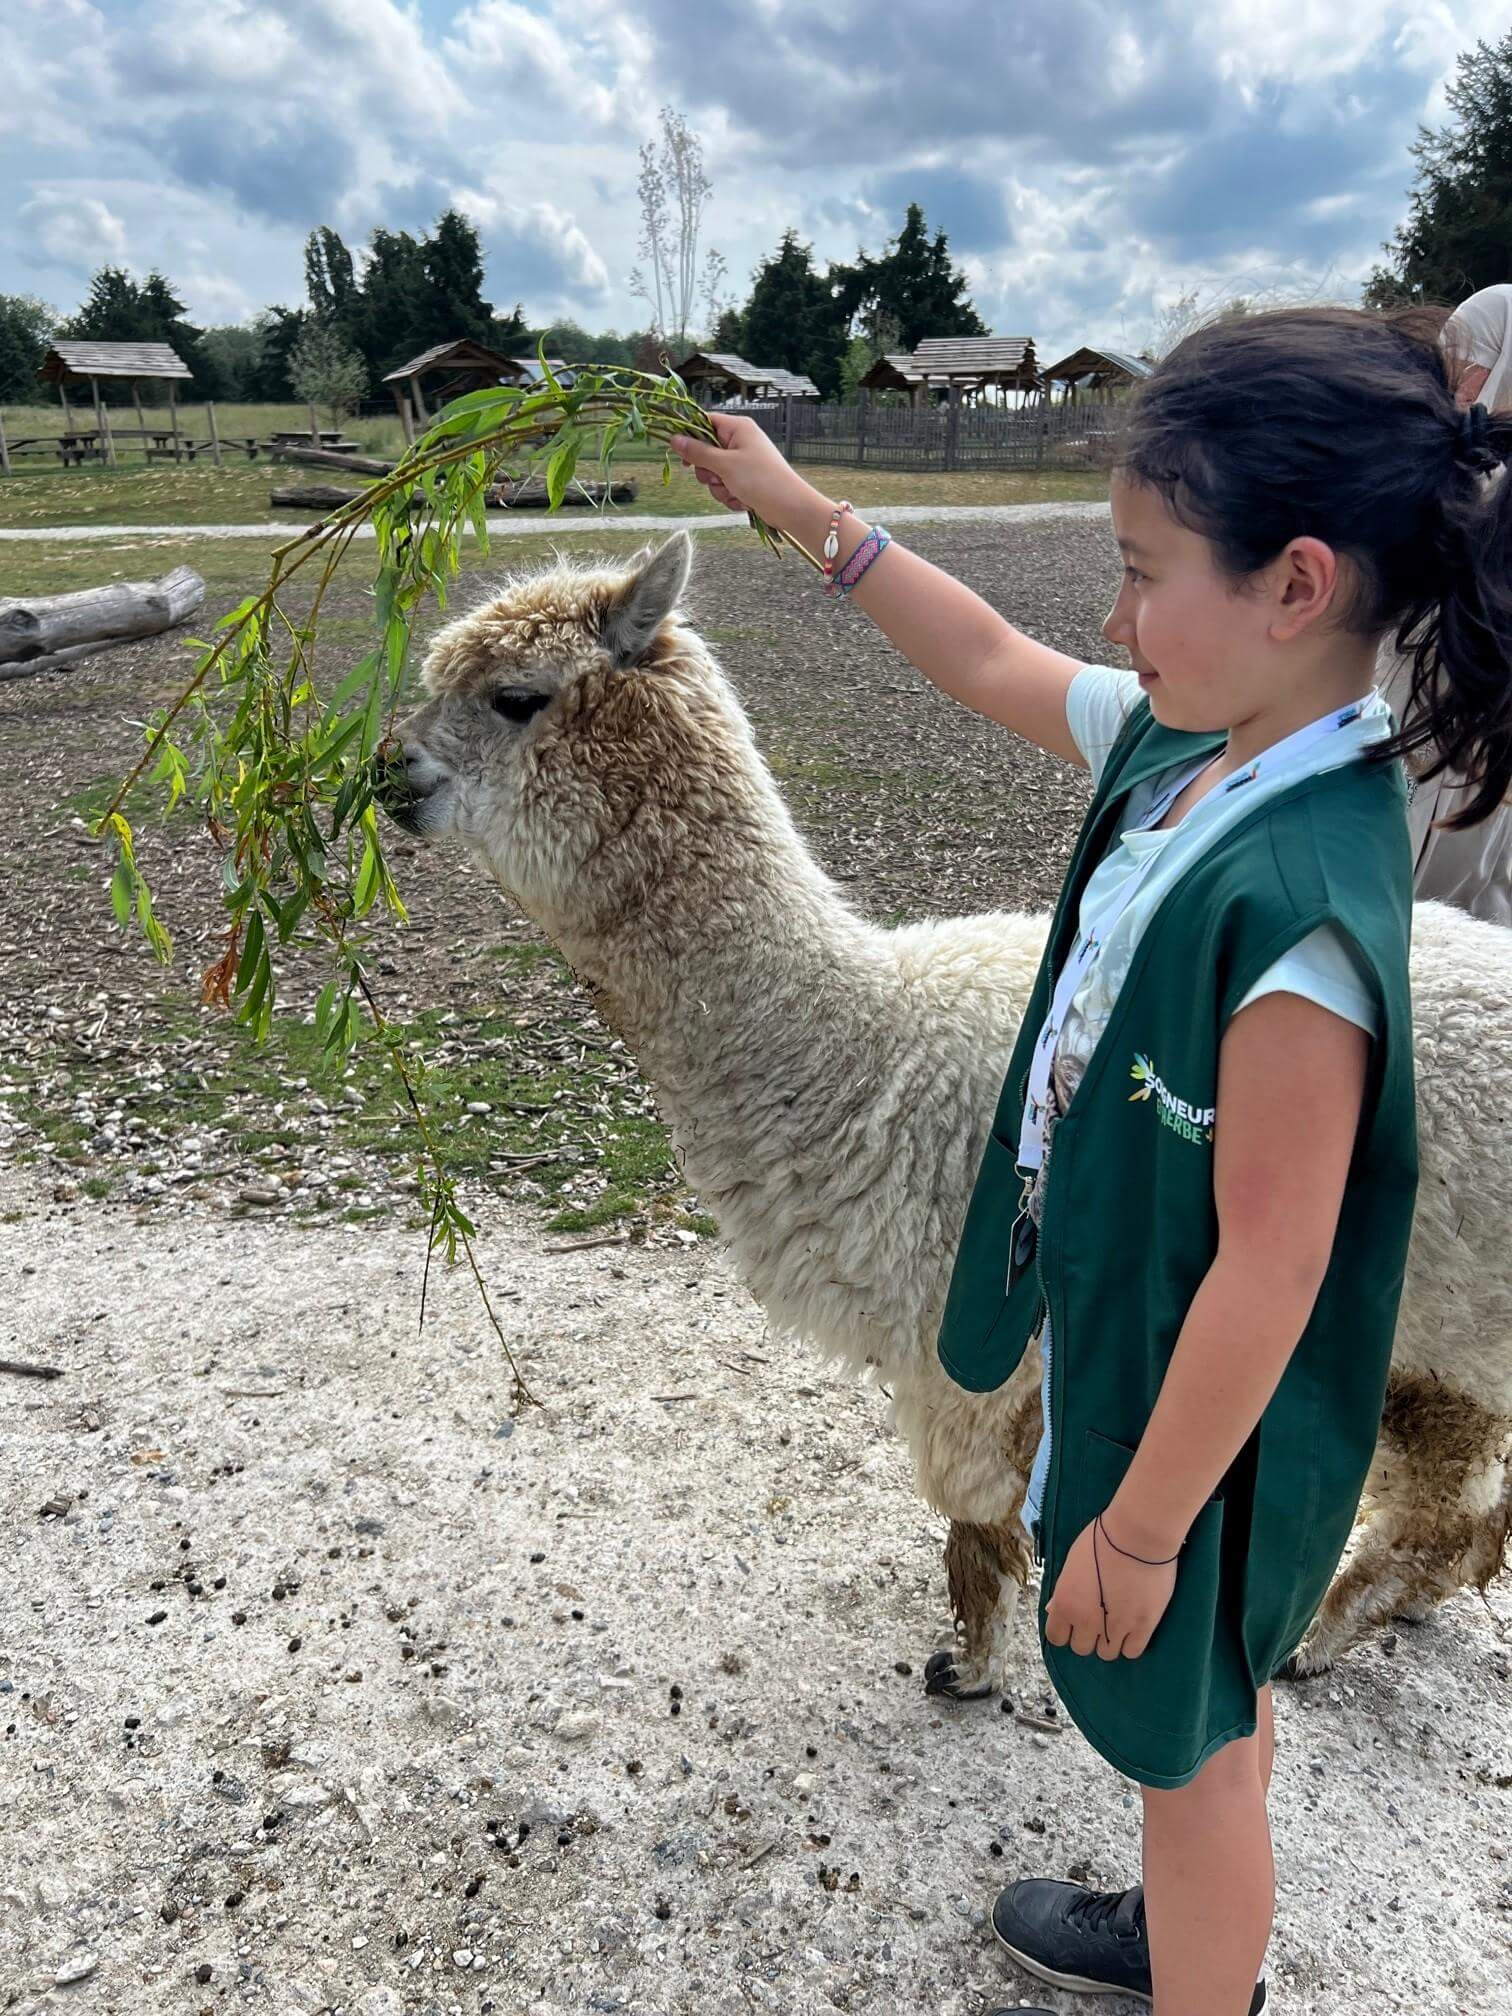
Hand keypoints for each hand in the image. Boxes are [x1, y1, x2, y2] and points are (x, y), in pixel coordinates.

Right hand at [667, 413, 816, 527]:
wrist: (790, 507)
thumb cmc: (762, 479)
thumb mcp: (725, 465)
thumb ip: (697, 452)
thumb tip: (674, 439)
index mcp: (737, 428)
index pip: (705, 422)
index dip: (691, 437)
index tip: (682, 454)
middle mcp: (740, 442)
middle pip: (705, 452)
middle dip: (707, 472)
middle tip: (717, 478)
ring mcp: (742, 462)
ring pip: (713, 474)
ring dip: (719, 488)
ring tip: (734, 492)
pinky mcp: (745, 480)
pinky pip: (725, 486)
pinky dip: (729, 496)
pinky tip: (742, 501)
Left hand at [1043, 1514, 1177, 1661]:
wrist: (1137, 1535)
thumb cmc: (1101, 1540)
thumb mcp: (1072, 1563)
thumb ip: (1064, 1590)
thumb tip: (1054, 1609)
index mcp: (1066, 1603)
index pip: (1057, 1637)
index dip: (1065, 1630)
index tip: (1074, 1621)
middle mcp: (1087, 1620)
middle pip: (1082, 1648)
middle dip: (1087, 1635)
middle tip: (1098, 1618)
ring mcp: (1116, 1627)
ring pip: (1107, 1653)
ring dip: (1109, 1641)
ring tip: (1116, 1622)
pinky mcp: (1143, 1626)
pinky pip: (1132, 1652)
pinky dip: (1130, 1643)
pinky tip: (1131, 1628)